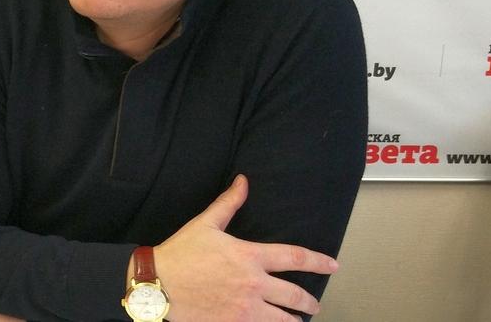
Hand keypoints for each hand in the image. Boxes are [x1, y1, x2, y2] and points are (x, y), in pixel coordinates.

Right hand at [153, 175, 337, 321]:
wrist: (157, 285)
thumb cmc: (180, 254)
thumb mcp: (205, 224)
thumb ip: (228, 203)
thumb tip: (243, 182)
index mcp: (250, 257)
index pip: (296, 257)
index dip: (319, 261)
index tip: (333, 265)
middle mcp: (254, 284)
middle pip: (296, 296)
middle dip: (309, 302)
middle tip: (313, 305)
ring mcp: (245, 309)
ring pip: (284, 321)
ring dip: (295, 321)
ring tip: (298, 321)